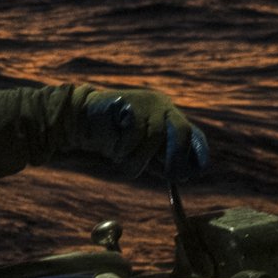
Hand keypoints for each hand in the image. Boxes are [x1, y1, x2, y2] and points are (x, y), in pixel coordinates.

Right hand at [67, 87, 211, 180]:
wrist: (82, 120)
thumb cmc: (112, 137)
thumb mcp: (140, 148)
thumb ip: (158, 157)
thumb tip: (181, 175)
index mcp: (168, 116)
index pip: (191, 133)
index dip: (196, 152)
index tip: (191, 174)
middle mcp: (161, 106)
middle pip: (181, 130)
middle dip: (176, 156)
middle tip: (171, 176)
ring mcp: (145, 103)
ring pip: (155, 135)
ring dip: (140, 157)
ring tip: (126, 165)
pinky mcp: (129, 102)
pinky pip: (135, 131)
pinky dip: (127, 148)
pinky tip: (117, 151)